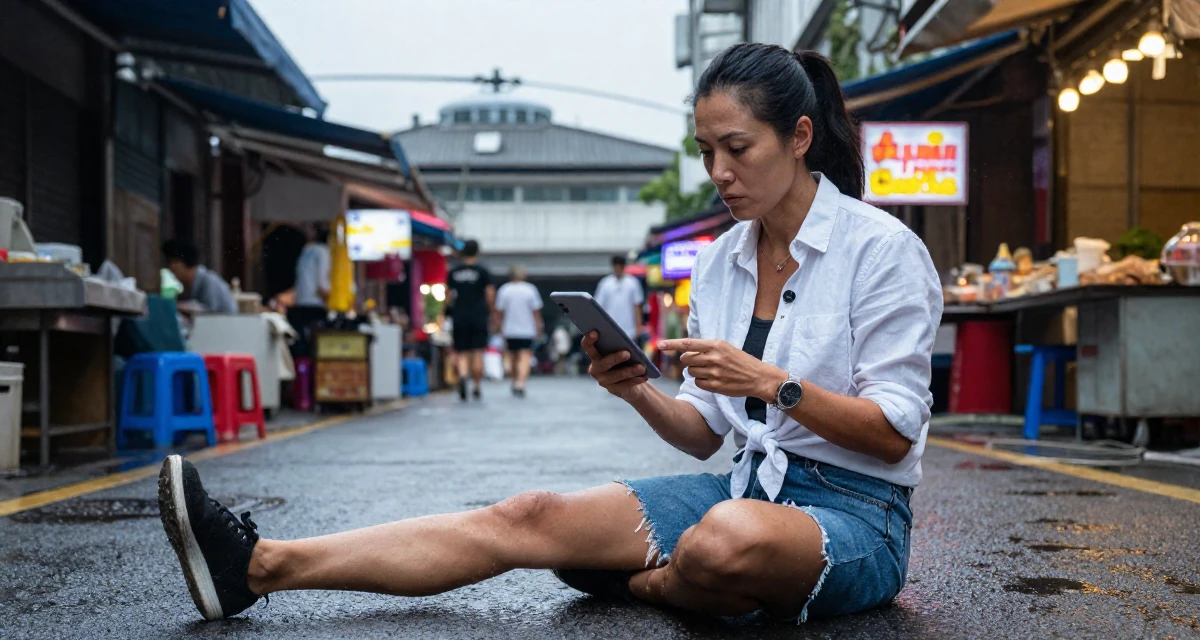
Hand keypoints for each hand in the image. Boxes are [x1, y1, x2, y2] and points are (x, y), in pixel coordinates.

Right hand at [582, 331, 648, 399]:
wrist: (632, 381)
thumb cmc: (626, 360)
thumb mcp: (624, 350)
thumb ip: (621, 346)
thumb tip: (627, 343)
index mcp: (595, 355)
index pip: (587, 346)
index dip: (589, 340)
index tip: (595, 332)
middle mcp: (595, 369)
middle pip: (603, 363)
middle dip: (615, 358)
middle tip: (627, 353)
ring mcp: (603, 381)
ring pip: (616, 375)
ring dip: (629, 371)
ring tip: (641, 367)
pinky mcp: (612, 390)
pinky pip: (624, 385)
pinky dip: (635, 380)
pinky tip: (644, 377)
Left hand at [658, 338, 786, 401]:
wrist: (758, 377)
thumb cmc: (741, 361)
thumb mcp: (725, 348)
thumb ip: (707, 348)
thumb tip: (686, 351)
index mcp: (715, 345)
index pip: (688, 343)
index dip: (672, 344)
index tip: (660, 344)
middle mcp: (713, 358)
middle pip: (686, 360)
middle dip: (688, 361)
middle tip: (699, 362)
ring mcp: (714, 373)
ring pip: (691, 372)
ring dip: (696, 372)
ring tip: (710, 371)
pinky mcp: (715, 386)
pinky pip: (698, 383)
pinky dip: (701, 382)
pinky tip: (713, 380)